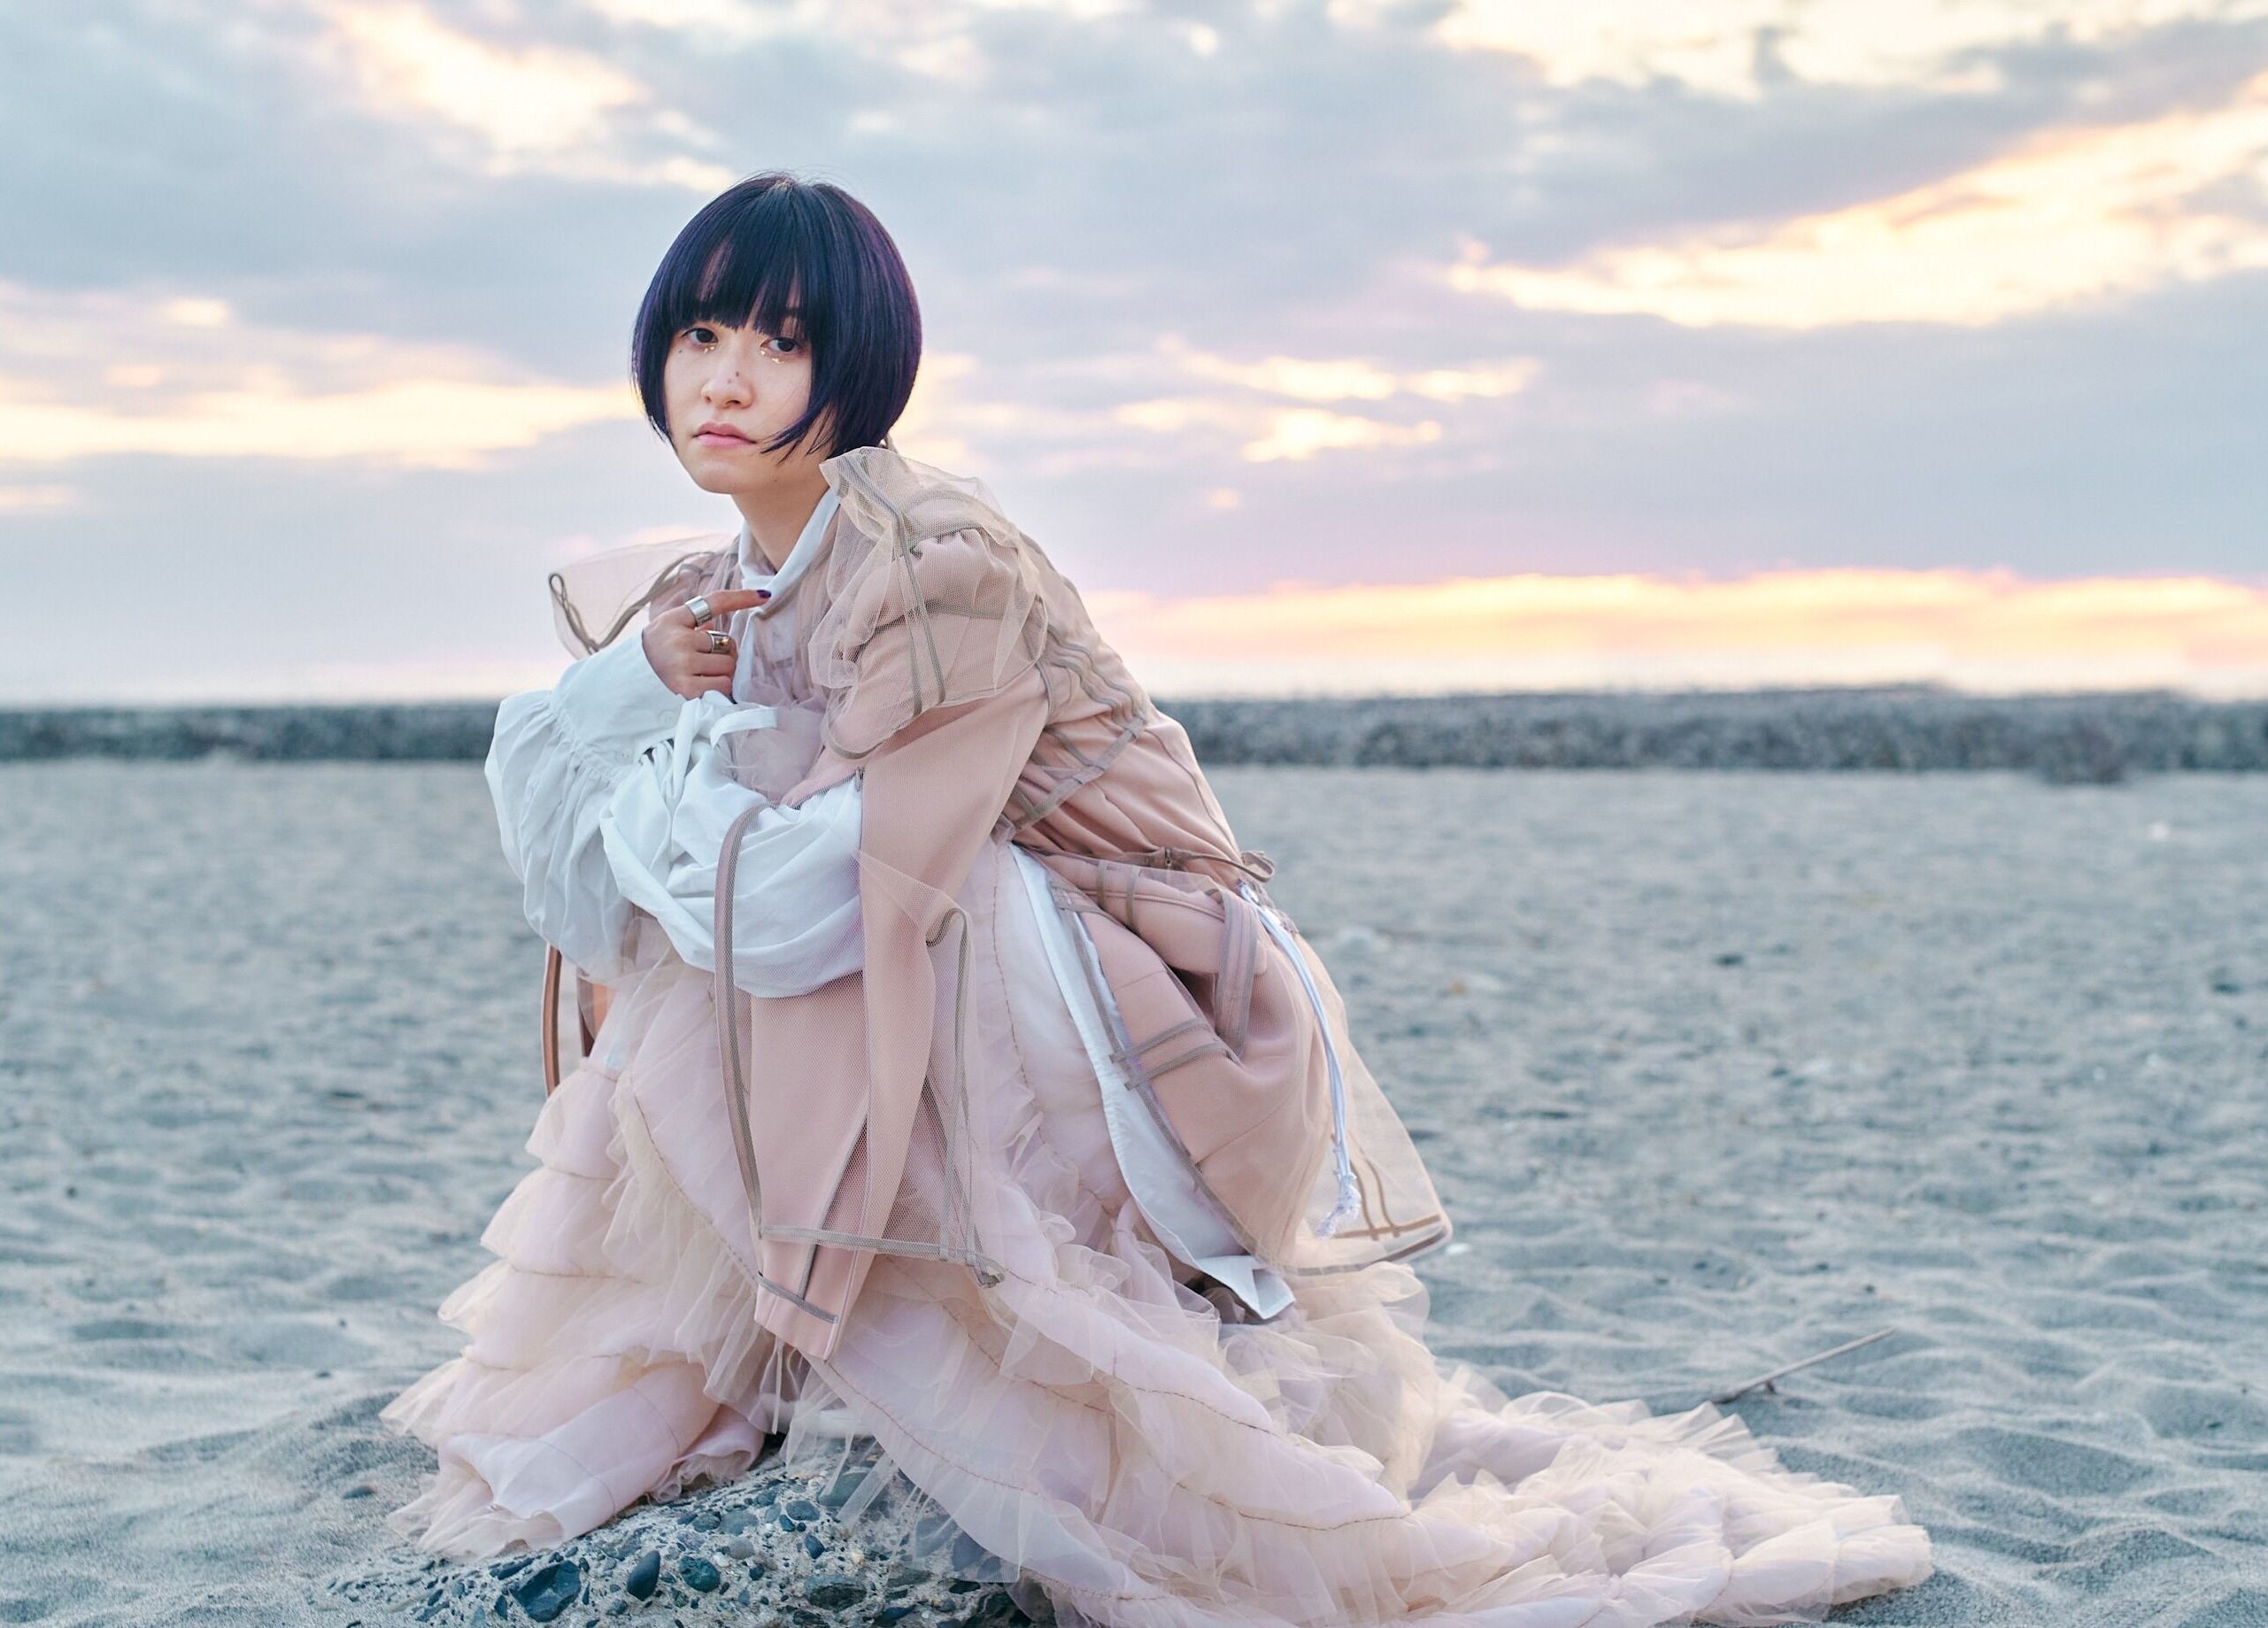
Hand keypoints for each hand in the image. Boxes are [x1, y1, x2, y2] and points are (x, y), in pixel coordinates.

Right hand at [641, 589, 767, 698]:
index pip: (714, 602)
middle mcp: (678, 639)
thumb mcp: (669, 629)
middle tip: (704, 661)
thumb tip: (732, 619)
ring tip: (701, 675)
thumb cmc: (656, 655)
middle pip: (728, 643)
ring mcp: (682, 663)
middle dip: (723, 654)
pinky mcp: (686, 688)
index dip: (742, 597)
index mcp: (674, 619)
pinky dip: (718, 688)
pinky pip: (723, 685)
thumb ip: (695, 624)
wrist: (629, 682)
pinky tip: (701, 687)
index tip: (765, 594)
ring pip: (729, 666)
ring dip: (722, 673)